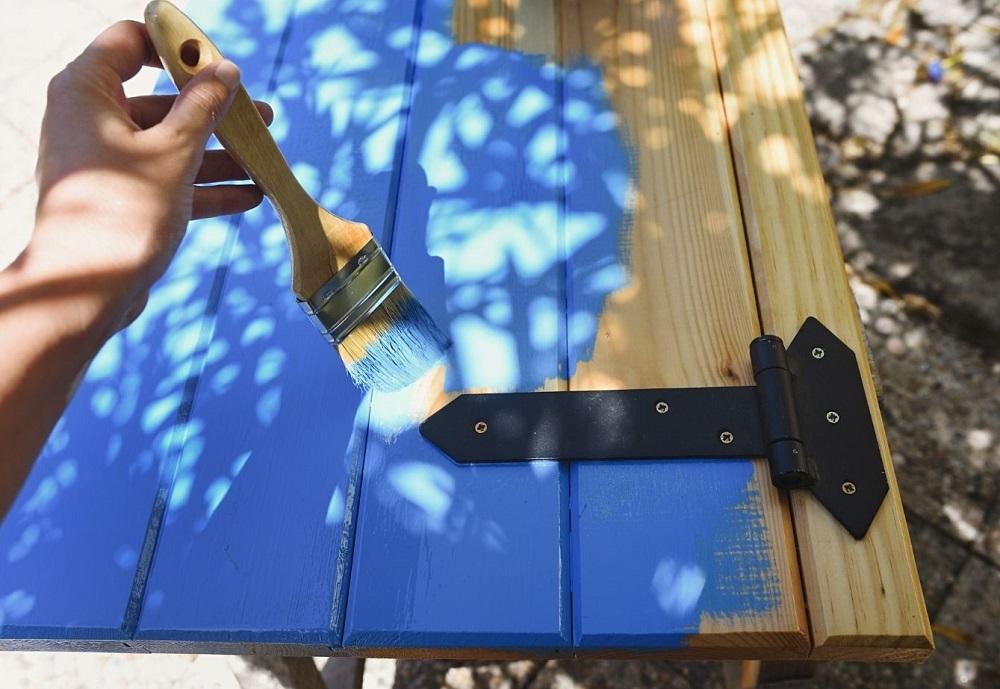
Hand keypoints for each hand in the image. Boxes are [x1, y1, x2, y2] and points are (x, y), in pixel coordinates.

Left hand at [31, 19, 270, 330]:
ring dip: (218, 153)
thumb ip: (204, 107)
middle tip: (259, 114)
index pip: (130, 42)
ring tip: (264, 159)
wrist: (89, 289)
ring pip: (169, 144)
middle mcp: (89, 120)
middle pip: (160, 99)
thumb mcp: (176, 151)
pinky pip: (167, 179)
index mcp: (87, 91)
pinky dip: (204, 185)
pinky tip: (248, 195)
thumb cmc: (123, 212)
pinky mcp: (120, 197)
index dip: (177, 48)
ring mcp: (105, 161)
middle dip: (214, 110)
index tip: (220, 63)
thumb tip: (225, 73)